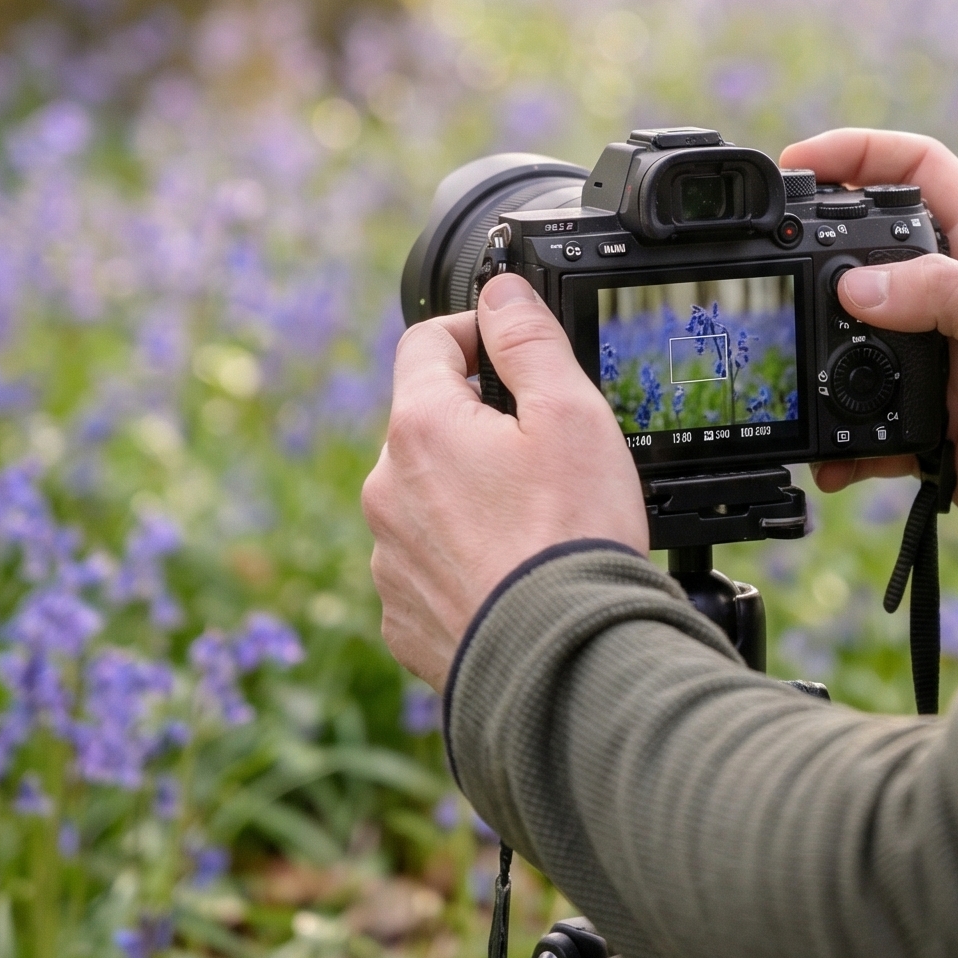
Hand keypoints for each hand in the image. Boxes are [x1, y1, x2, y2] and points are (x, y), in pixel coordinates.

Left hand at [362, 275, 648, 688]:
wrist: (564, 666)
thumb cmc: (571, 537)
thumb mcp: (571, 412)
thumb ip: (528, 339)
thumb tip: (499, 292)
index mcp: (421, 428)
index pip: (426, 342)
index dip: (473, 332)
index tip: (509, 348)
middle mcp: (386, 490)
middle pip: (427, 424)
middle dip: (478, 425)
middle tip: (544, 451)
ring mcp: (389, 558)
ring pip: (425, 498)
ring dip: (468, 495)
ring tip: (535, 522)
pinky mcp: (402, 617)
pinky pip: (428, 565)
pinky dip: (464, 559)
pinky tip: (514, 572)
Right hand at [781, 129, 957, 561]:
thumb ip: (945, 295)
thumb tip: (856, 285)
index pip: (920, 171)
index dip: (862, 153)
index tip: (803, 158)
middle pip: (872, 247)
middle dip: (819, 252)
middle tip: (773, 260)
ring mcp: (939, 356)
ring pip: (856, 334)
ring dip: (821, 352)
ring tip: (798, 366)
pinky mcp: (927, 418)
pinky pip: (861, 417)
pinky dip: (839, 436)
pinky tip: (832, 455)